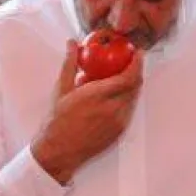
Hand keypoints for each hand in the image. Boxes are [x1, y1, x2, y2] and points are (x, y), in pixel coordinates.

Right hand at [30, 39, 143, 184]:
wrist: (59, 151)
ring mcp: (118, 122)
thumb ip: (70, 63)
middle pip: (135, 86)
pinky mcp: (119, 132)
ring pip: (133, 98)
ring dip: (132, 86)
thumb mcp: (61, 89)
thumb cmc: (57, 121)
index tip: (138, 53)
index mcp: (98, 96)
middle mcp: (112, 109)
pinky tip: (116, 95)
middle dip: (137, 71)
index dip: (137, 63)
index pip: (128, 76)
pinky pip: (129, 110)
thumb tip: (72, 44)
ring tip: (123, 77)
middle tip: (133, 61)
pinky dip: (127, 99)